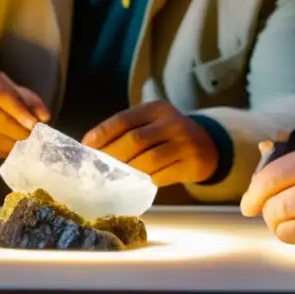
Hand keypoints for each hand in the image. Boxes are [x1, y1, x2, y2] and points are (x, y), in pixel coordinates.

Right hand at [0, 72, 49, 158]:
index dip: (19, 110)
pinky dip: (9, 152)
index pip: (3, 95)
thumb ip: (33, 103)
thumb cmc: (5, 102)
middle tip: (36, 137)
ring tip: (30, 145)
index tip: (34, 123)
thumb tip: (44, 117)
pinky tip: (17, 150)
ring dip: (17, 144)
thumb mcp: (20, 95)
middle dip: (20, 131)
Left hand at [82, 101, 217, 186]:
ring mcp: (184, 144)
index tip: (87, 146)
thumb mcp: (152, 123)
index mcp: (157, 108)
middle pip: (135, 139)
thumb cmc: (167, 135)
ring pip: (149, 160)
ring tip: (111, 179)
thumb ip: (127, 131)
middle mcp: (172, 122)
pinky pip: (162, 176)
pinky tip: (133, 185)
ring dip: (127, 171)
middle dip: (112, 155)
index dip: (103, 132)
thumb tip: (93, 149)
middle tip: (96, 168)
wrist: (207, 146)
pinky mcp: (191, 165)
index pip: (124, 119)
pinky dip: (144, 181)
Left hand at [240, 137, 294, 250]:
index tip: (247, 204)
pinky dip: (294, 234)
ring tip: (289, 218)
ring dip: (279, 223)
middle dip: (266, 209)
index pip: (268, 177)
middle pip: (270, 203)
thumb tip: (261, 150)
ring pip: (279, 224)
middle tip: (271, 210)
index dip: (252, 193)